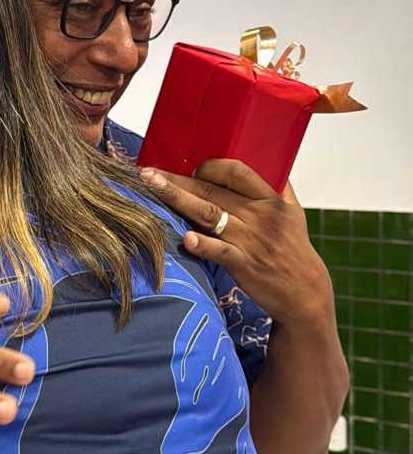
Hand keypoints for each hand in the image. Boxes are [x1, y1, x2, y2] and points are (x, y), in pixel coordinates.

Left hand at [140, 160, 333, 325]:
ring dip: (178, 199)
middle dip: (177, 179)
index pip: (236, 171)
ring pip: (209, 214)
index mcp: (269, 199)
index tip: (187, 167)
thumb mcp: (295, 212)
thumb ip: (281, 186)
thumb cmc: (295, 249)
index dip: (208, 165)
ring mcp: (250, 240)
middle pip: (211, 190)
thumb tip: (271, 160)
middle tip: (147, 172)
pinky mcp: (244, 264)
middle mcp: (259, 215)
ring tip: (153, 188)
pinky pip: (220, 252)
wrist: (306, 293)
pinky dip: (202, 245)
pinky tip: (185, 238)